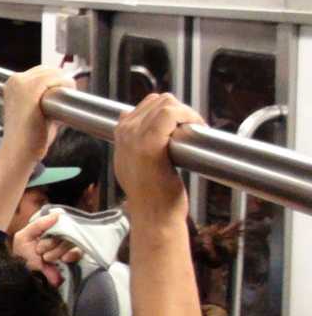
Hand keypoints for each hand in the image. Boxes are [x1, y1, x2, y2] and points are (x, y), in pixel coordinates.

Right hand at [1, 66, 73, 160]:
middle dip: (60, 80)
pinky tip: (69, 95)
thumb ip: (43, 96)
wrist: (19, 149)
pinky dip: (66, 84)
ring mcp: (22, 83)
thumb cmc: (27, 135)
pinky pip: (57, 78)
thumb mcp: (31, 110)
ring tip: (67, 99)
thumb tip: (62, 90)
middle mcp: (15, 80)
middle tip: (65, 98)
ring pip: (54, 72)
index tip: (60, 93)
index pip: (40, 71)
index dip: (54, 80)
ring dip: (64, 83)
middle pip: (48, 69)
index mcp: (11, 84)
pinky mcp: (32, 89)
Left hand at [12, 211, 82, 286]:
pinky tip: (64, 259)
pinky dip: (72, 255)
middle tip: (39, 250)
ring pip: (71, 241)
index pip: (58, 220)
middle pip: (64, 231)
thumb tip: (57, 215)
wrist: (25, 275)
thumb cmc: (23, 255)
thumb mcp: (23, 237)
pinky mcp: (73, 257)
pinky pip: (78, 252)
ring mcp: (67, 246)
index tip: (39, 238)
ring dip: (58, 251)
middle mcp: (59, 235)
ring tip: (46, 258)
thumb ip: (38, 225)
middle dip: (50, 243)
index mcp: (48, 228)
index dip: (51, 228)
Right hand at [115, 93, 201, 220]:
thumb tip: (126, 116)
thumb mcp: (128, 164)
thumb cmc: (150, 194)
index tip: (180, 128)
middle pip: (157, 100)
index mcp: (119, 135)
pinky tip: (196, 129)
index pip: (146, 105)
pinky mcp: (150, 145)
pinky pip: (170, 114)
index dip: (168, 111)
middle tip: (191, 129)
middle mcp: (124, 133)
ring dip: (185, 113)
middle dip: (179, 111)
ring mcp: (135, 137)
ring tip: (193, 130)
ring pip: (166, 103)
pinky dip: (188, 116)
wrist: (154, 216)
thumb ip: (128, 140)